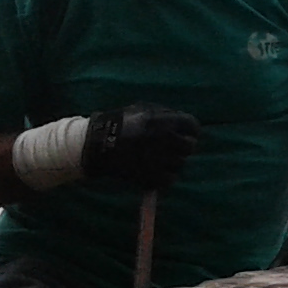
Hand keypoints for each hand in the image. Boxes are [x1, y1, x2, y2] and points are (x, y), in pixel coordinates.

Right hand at [83, 104, 200, 187]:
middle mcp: (166, 139)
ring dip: (172, 162)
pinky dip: (164, 177)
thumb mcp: (143, 109)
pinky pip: (170, 179)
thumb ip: (166, 115)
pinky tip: (154, 171)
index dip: (190, 130)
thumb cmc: (120, 123)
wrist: (95, 144)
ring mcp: (160, 159)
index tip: (185, 134)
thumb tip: (184, 125)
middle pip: (190, 146)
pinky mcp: (152, 177)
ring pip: (180, 163)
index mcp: (165, 121)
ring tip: (157, 158)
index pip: (193, 126)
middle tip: (171, 148)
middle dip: (182, 147)